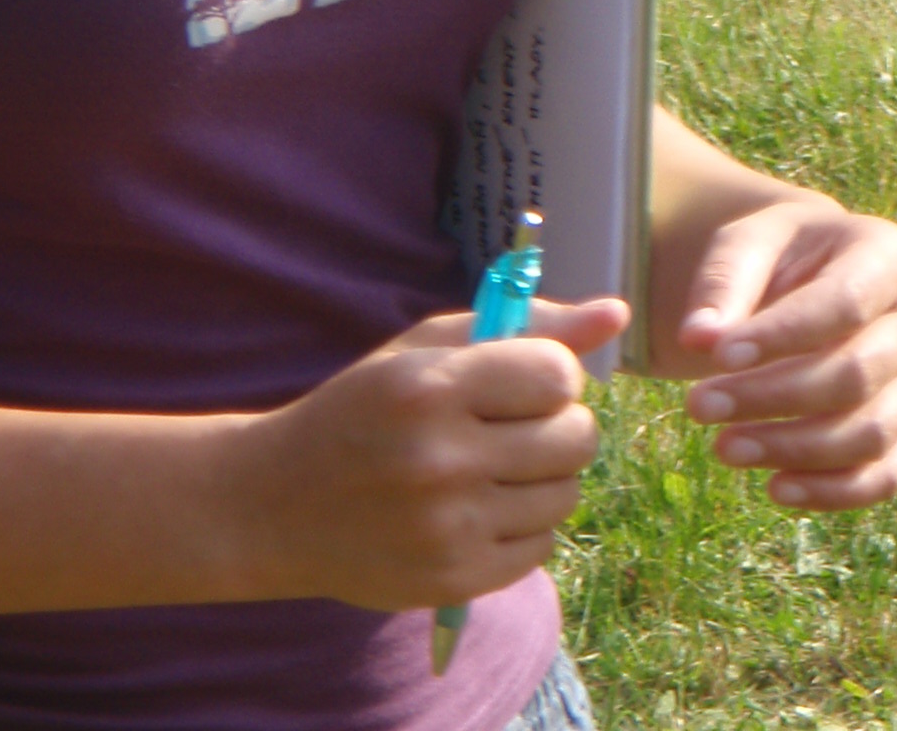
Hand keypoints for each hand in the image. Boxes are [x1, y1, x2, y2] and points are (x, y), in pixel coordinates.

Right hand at [219, 295, 627, 608]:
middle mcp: (442, 460)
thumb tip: (617, 315)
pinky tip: (482, 508)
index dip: (552, 374)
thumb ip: (528, 325)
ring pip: (565, 494)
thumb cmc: (366, 408)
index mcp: (432, 388)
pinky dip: (525, 526)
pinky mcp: (453, 581)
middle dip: (559, 423)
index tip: (523, 379)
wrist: (279, 504)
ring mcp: (448, 529)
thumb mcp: (428, 347)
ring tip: (496, 466)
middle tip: (516, 424)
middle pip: (575, 437)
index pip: (557, 375)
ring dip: (546, 476)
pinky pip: (541, 548)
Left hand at [677, 201, 896, 509]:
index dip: (782, 336)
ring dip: (795, 449)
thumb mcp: (748, 243)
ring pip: (872, 433)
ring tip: (723, 448)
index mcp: (889, 256)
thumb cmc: (778, 256)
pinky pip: (884, 476)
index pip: (846, 303)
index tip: (715, 356)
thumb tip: (697, 338)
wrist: (807, 278)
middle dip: (773, 398)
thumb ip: (723, 284)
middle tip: (698, 406)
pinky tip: (774, 488)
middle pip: (857, 375)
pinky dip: (832, 492)